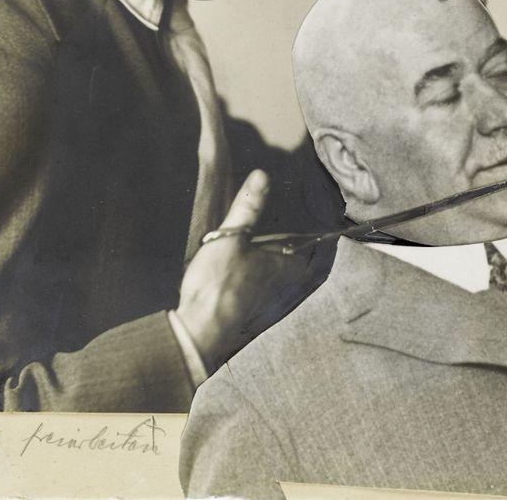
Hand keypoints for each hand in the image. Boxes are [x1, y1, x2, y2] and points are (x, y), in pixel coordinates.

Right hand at [176, 170, 308, 372]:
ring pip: (267, 279)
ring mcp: (255, 301)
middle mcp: (272, 286)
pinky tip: (231, 271)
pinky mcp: (237, 310)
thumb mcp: (231, 237)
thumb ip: (247, 208)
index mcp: (278, 267)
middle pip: (285, 267)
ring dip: (262, 266)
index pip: (304, 257)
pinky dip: (245, 278)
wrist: (198, 330)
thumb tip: (263, 176)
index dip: (306, 245)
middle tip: (276, 234)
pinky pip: (248, 290)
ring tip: (253, 248)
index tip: (307, 231)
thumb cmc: (219, 283)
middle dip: (282, 253)